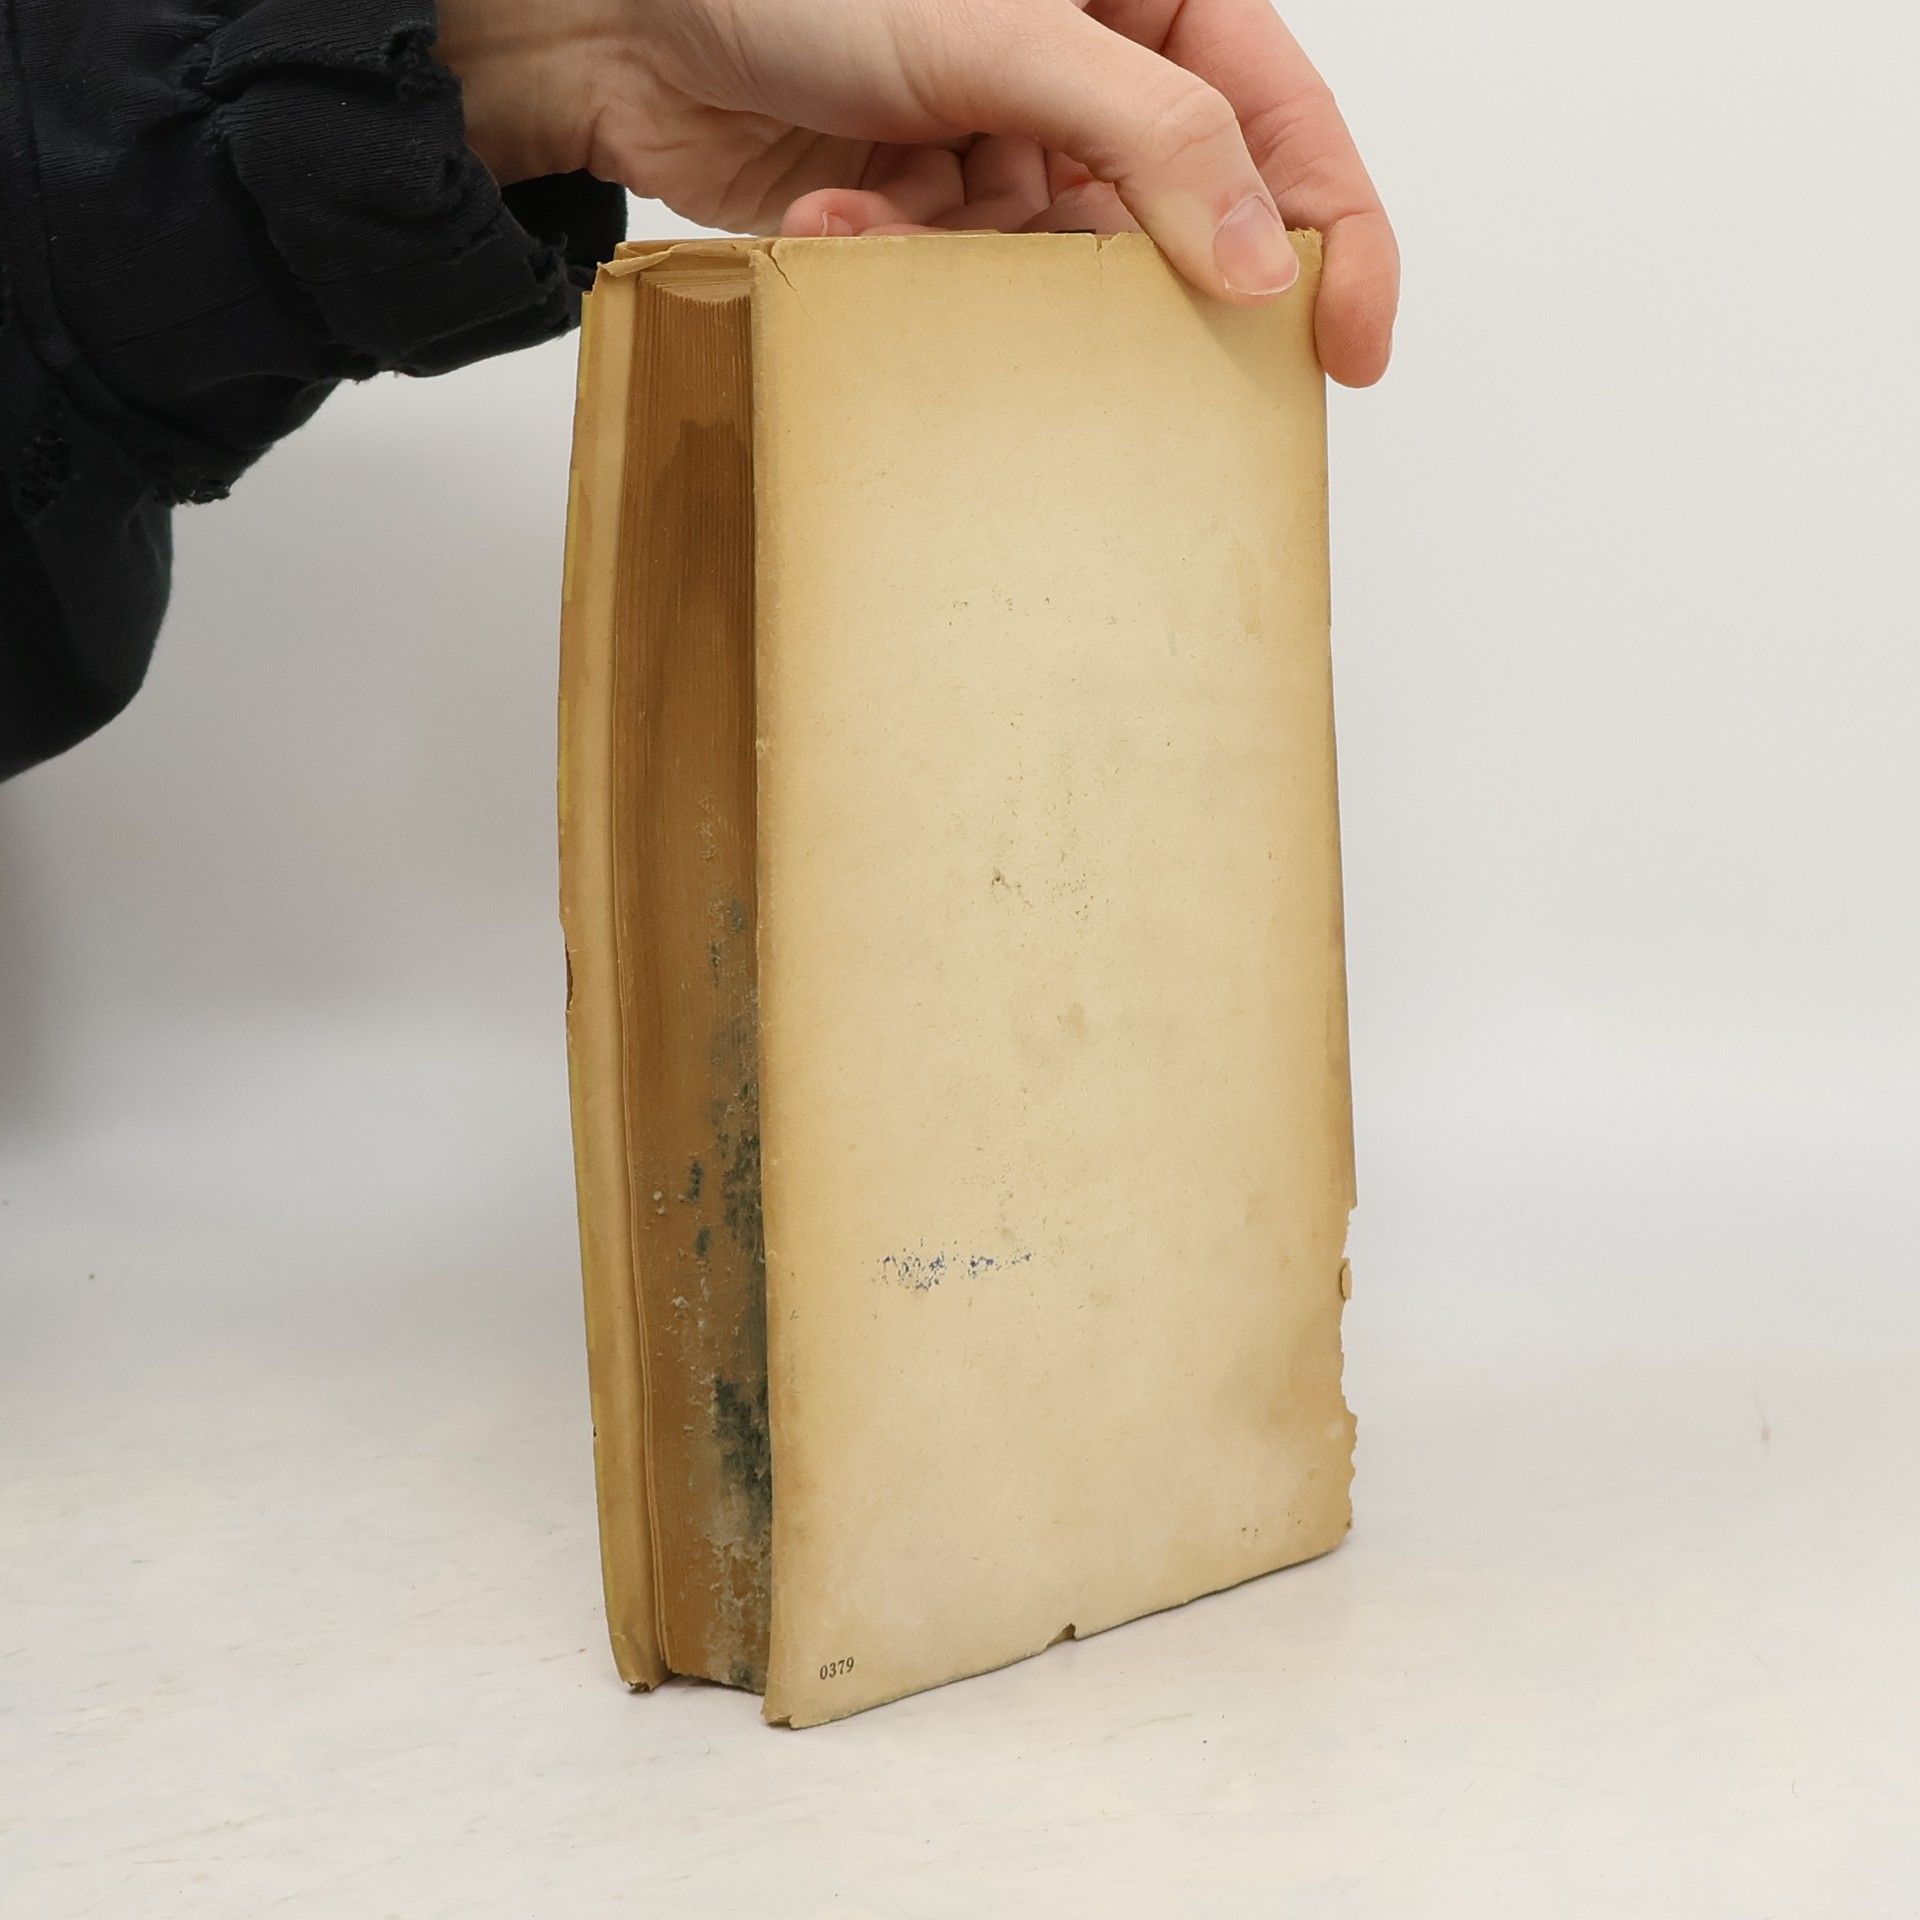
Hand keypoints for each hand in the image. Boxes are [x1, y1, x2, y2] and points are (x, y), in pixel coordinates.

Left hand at [436, 0, 1397, 384]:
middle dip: (1139, 288)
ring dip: (987, 277)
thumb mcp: (1008, 26)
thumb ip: (1150, 136)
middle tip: (1144, 369)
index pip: (1282, 123)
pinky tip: (840, 214)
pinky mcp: (931, 215)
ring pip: (1062, 272)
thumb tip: (1260, 256)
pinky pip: (965, 284)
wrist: (624, 6)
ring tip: (902, 216)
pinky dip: (907, 268)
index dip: (1334, 235)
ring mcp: (1008, 151)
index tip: (1349, 346)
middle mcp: (1089, 79)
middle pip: (1180, 218)